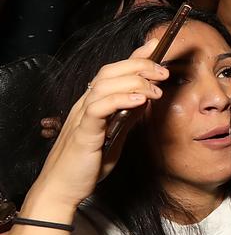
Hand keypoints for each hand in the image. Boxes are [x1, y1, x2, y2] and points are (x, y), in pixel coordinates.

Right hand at [27, 38, 167, 211]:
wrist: (64, 188)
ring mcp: (82, 116)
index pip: (114, 71)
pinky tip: (139, 100)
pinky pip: (99, 108)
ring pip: (105, 84)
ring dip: (135, 82)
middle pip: (110, 71)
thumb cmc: (88, 163)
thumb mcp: (116, 135)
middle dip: (139, 66)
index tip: (156, 46)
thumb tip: (146, 98)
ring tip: (156, 90)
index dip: (135, 56)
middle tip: (163, 72)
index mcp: (94, 102)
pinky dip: (120, 99)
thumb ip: (128, 115)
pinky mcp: (83, 132)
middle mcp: (86, 103)